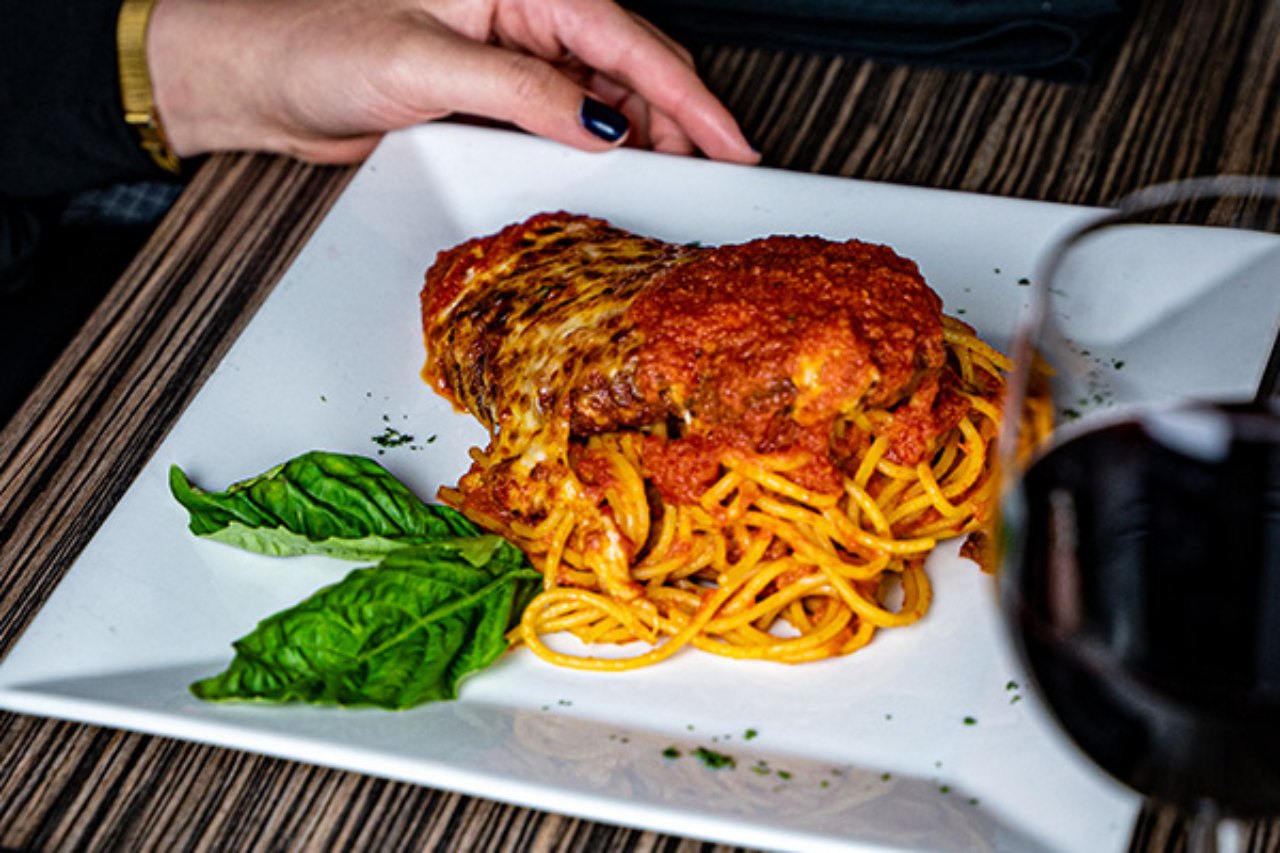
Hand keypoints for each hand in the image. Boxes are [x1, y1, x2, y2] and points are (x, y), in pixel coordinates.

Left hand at [147, 0, 759, 164]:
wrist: (263, 80)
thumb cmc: (317, 46)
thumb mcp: (424, 64)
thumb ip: (521, 91)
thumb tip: (602, 123)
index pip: (625, 39)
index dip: (688, 95)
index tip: (732, 139)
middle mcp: (521, 12)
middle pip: (629, 62)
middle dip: (679, 116)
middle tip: (718, 172)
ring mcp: (510, 52)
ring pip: (604, 91)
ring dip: (641, 134)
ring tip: (674, 179)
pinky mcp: (494, 89)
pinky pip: (567, 113)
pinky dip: (599, 143)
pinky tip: (615, 168)